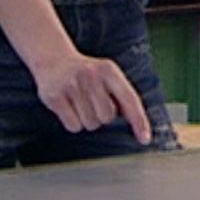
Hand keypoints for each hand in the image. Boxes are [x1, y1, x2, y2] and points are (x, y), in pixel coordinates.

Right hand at [32, 50, 151, 142]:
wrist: (54, 60)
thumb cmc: (87, 73)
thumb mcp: (107, 75)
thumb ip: (122, 96)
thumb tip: (139, 125)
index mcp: (108, 70)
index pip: (129, 98)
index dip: (139, 120)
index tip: (145, 139)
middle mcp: (90, 75)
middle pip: (107, 117)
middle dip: (102, 116)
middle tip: (92, 102)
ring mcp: (72, 85)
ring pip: (90, 124)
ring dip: (87, 119)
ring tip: (79, 102)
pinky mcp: (55, 97)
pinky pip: (74, 126)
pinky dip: (73, 123)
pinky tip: (68, 107)